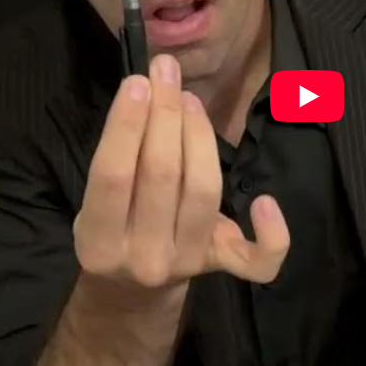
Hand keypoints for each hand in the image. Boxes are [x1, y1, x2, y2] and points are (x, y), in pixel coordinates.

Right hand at [75, 54, 289, 289]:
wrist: (133, 292)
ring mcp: (188, 263)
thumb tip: (145, 90)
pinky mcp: (222, 268)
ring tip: (190, 100)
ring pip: (204, 192)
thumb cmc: (114, 231)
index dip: (127, 125)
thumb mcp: (94, 207)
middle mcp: (145, 259)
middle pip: (163, 176)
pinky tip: (265, 200)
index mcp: (99, 244)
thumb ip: (116, 161)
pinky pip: (258, 260)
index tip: (138, 81)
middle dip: (165, 115)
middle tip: (166, 73)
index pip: (113, 177)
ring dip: (199, 136)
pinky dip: (271, 233)